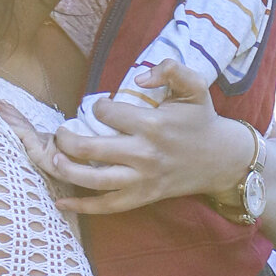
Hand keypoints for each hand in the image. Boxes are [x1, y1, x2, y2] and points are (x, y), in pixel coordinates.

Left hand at [5, 59, 251, 217]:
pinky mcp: (142, 198)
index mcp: (153, 125)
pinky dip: (82, 206)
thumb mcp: (195, 87)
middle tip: (61, 132)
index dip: (97, 108)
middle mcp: (144, 155)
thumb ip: (171, 69)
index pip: (108, 115)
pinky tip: (62, 201)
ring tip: (54, 158)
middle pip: (91, 149)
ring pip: (94, 180)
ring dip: (67, 169)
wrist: (221, 159)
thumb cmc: (201, 120)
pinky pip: (107, 206)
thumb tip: (139, 78)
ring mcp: (141, 180)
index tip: (98, 108)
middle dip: (68, 139)